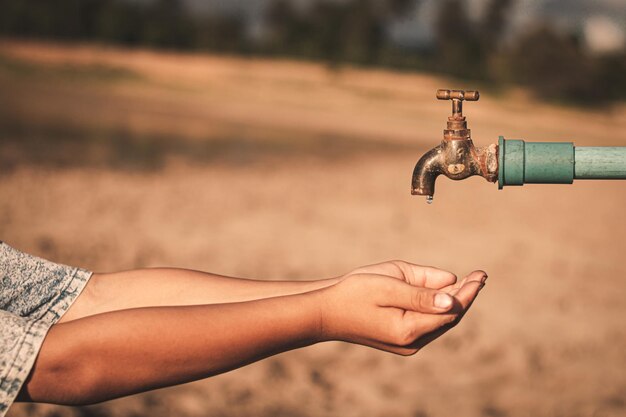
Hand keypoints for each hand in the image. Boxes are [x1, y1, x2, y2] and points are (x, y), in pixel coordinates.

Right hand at [318, 261, 486, 354]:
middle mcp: (411, 343)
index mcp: (409, 329)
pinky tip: (445, 293)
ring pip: (439, 321)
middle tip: (480, 275)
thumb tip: (452, 297)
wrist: (326, 313)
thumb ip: (421, 290)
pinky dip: (438, 308)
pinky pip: (428, 323)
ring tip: (469, 282)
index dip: (468, 292)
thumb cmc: (354, 292)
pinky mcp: (401, 341)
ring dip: (453, 302)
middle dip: (465, 296)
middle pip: (449, 318)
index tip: (481, 275)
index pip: (451, 310)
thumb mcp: (388, 283)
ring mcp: (406, 345)